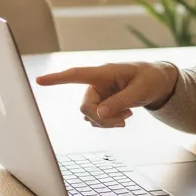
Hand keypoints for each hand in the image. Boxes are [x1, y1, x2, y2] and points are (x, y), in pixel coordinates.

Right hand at [35, 61, 178, 128]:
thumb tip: (99, 115)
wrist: (157, 82)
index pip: (77, 75)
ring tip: (127, 115)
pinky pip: (96, 119)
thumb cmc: (150, 80)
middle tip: (123, 122)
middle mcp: (96, 83)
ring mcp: (97, 94)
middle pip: (86, 107)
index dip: (58, 78)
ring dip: (107, 122)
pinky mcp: (100, 103)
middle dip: (102, 119)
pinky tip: (122, 116)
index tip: (39, 81)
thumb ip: (120, 102)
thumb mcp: (140, 91)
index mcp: (104, 73)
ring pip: (90, 116)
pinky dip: (108, 122)